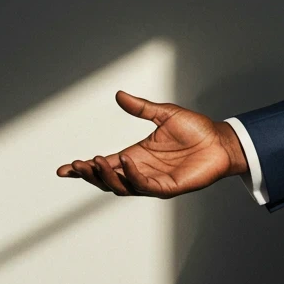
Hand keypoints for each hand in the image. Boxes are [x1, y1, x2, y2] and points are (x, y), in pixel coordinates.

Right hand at [56, 91, 248, 197]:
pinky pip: (144, 185)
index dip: (84, 169)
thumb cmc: (196, 130)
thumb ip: (141, 108)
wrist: (220, 141)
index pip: (104, 165)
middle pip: (107, 180)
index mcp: (136, 155)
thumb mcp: (164, 114)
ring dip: (106, 176)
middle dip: (90, 174)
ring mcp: (153, 181)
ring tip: (94, 162)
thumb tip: (119, 95)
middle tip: (77, 165)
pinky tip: (125, 162)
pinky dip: (132, 175)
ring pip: (121, 187)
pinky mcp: (168, 187)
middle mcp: (141, 170)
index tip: (63, 170)